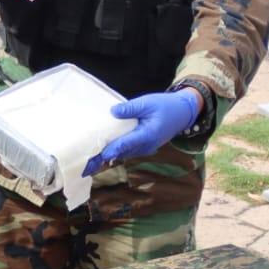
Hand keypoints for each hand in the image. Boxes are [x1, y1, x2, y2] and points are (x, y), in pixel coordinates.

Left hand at [82, 89, 200, 175]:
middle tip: (85, 166)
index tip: (93, 157)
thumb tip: (112, 112)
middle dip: (103, 158)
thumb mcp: (148, 103)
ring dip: (109, 155)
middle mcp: (145, 145)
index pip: (123, 145)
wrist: (183, 112)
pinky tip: (105, 148)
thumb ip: (130, 108)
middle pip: (120, 153)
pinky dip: (117, 150)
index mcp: (146, 135)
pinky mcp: (145, 146)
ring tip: (90, 160)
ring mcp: (146, 148)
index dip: (107, 151)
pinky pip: (128, 150)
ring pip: (124, 153)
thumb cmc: (166, 106)